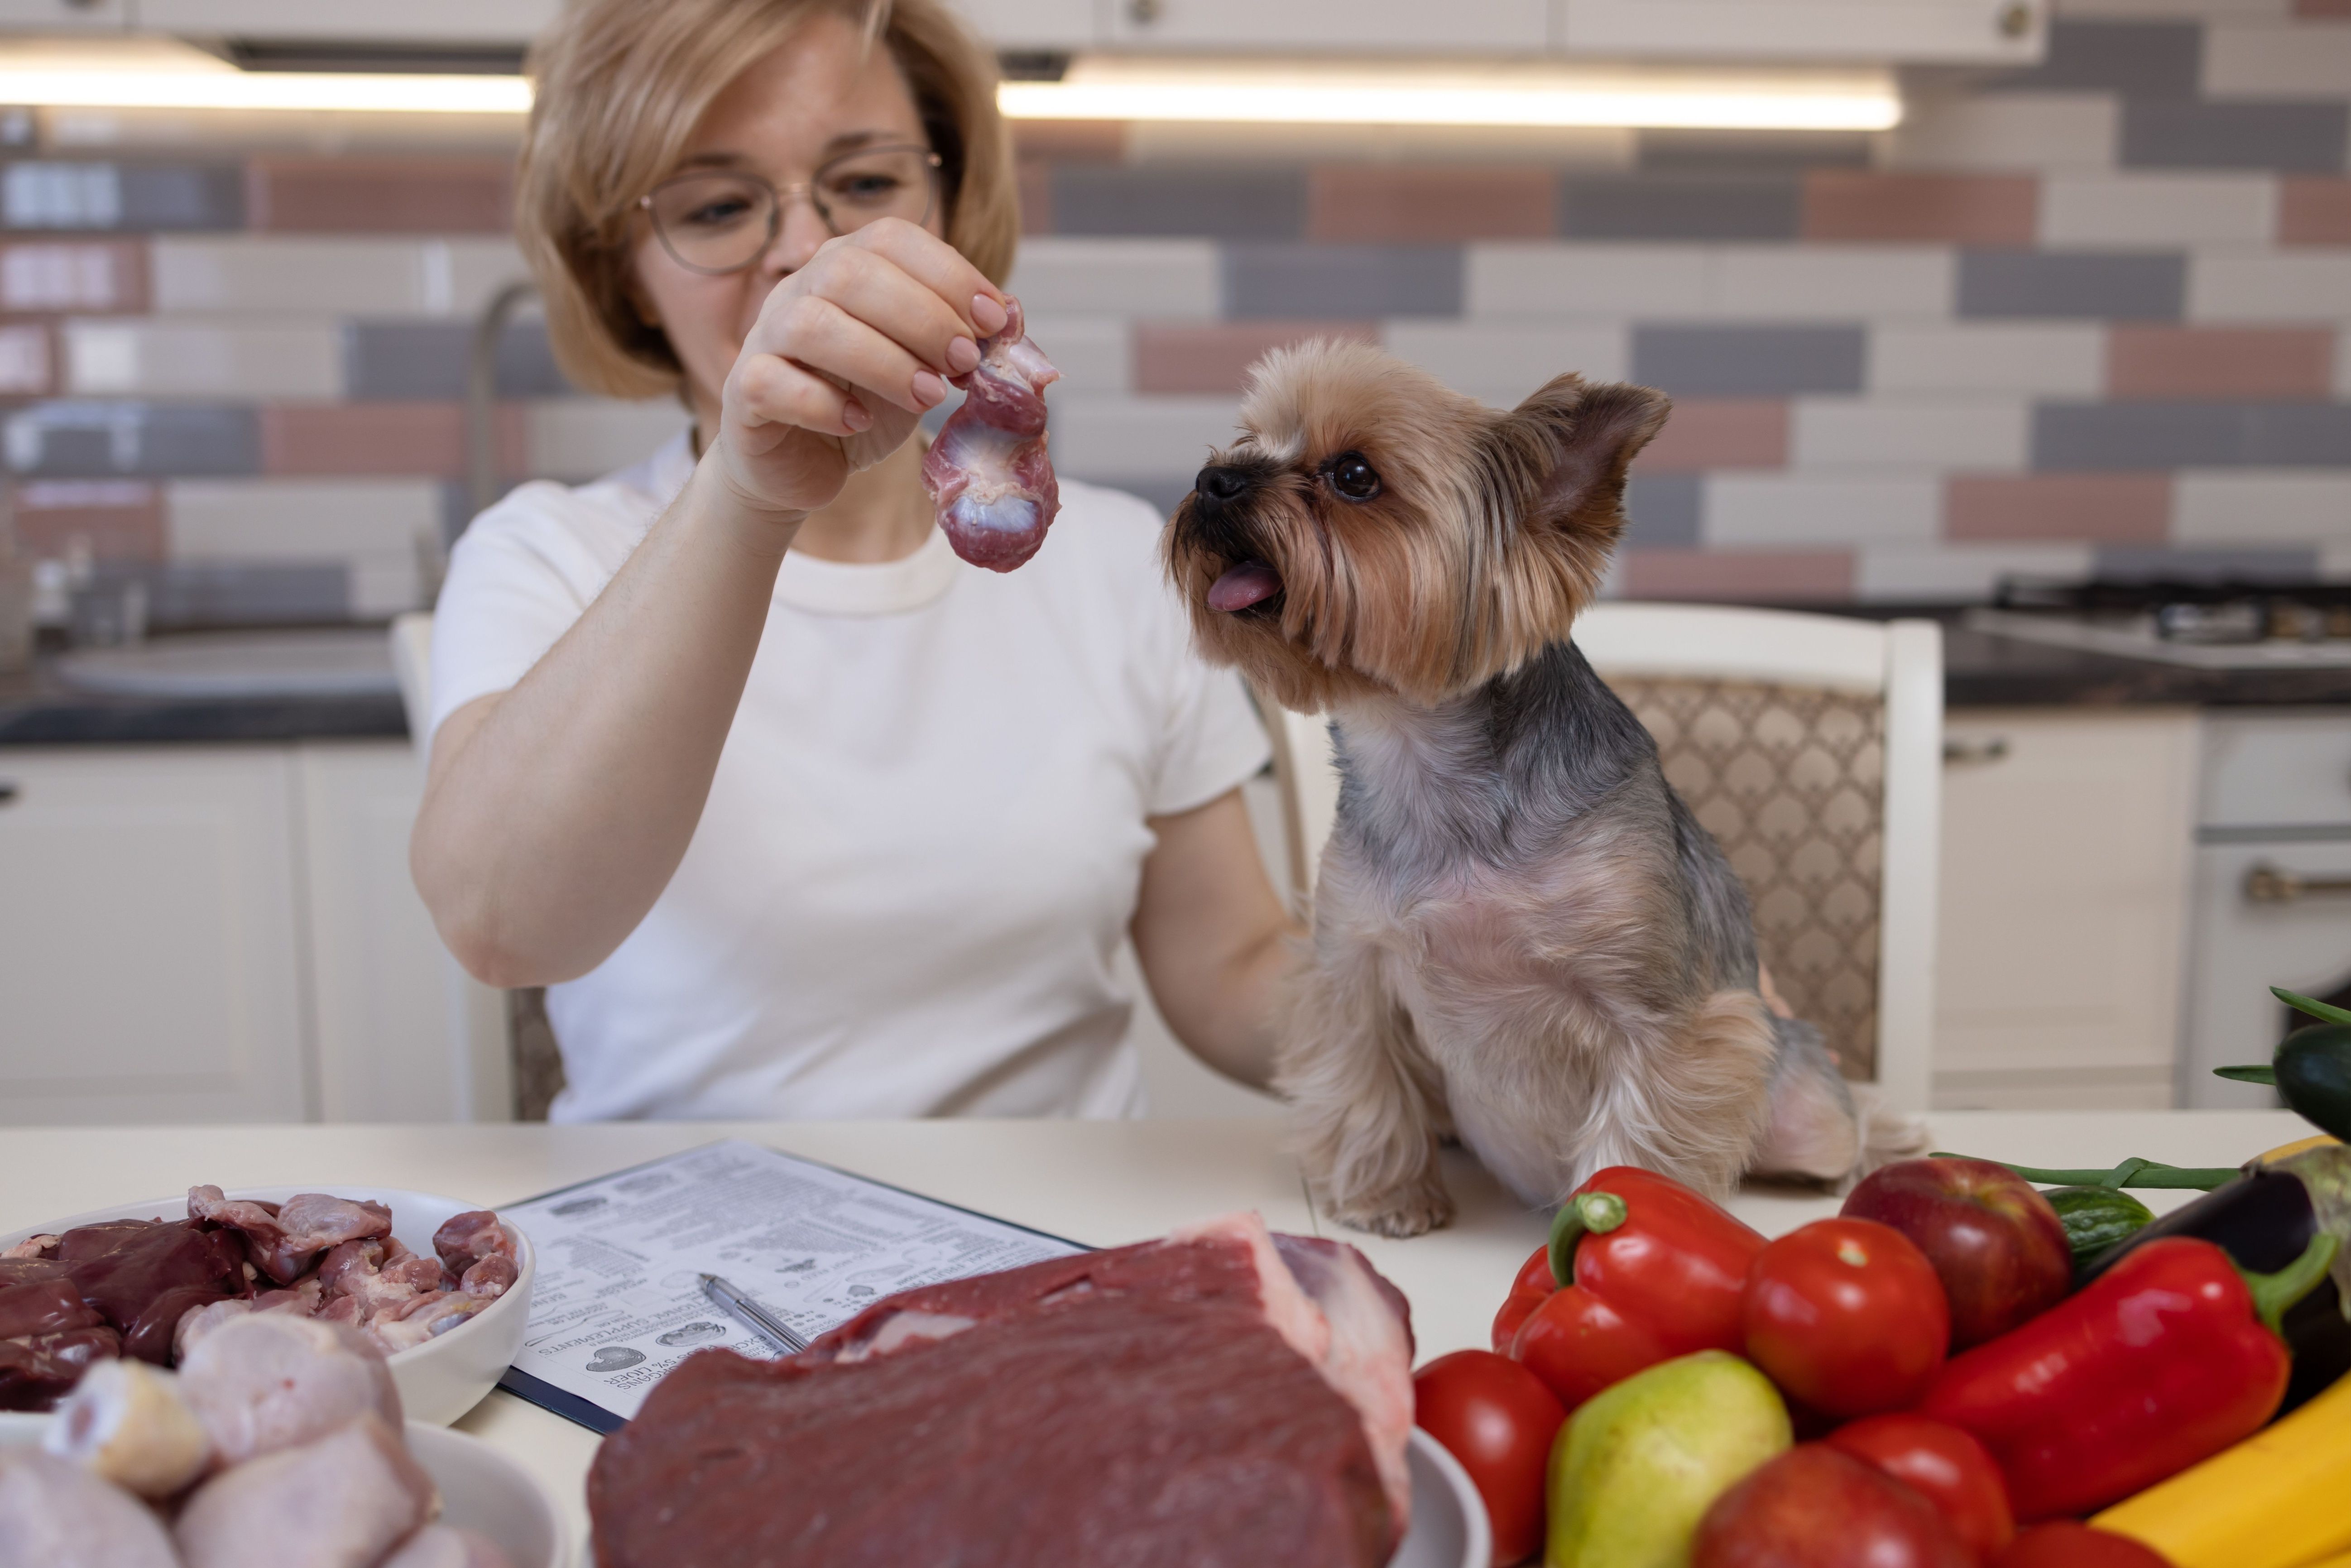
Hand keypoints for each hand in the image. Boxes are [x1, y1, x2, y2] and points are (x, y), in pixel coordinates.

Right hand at [710, 218, 1009, 521]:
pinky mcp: (743, 391)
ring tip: (928, 397)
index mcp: (844, 267)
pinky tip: (860, 423)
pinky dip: (822, 404)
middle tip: (965, 364)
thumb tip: (1011, 316)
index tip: (994, 320)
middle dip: (922, 317)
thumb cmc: (864, 404)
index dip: (949, 273)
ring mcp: (764, 337)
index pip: (891, 238)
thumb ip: (960, 339)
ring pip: (811, 324)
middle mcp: (798, 289)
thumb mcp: (921, 367)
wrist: (801, 463)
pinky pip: (772, 382)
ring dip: (882, 360)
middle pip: (849, 273)